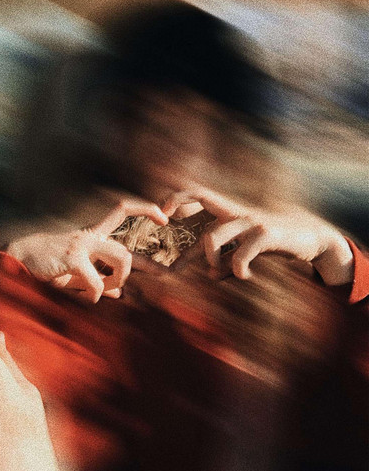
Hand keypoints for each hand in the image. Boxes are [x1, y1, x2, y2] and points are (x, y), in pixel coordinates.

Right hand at [7, 199, 167, 301]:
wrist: (15, 259)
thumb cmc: (45, 266)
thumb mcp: (75, 275)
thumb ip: (98, 280)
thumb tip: (120, 293)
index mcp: (91, 236)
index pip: (122, 210)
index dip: (146, 209)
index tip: (165, 219)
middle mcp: (89, 236)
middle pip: (126, 248)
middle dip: (129, 272)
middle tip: (117, 287)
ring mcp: (81, 245)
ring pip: (121, 258)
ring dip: (117, 280)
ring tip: (102, 291)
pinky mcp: (72, 257)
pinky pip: (97, 283)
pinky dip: (95, 295)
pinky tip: (86, 298)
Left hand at [162, 187, 353, 284]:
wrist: (309, 238)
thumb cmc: (271, 242)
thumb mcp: (242, 251)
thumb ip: (223, 262)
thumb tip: (208, 276)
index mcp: (227, 212)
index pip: (198, 195)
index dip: (177, 198)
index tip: (160, 212)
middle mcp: (235, 212)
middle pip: (202, 194)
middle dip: (178, 199)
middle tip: (163, 216)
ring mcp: (250, 221)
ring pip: (214, 234)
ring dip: (208, 257)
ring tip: (213, 268)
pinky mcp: (266, 235)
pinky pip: (243, 252)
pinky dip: (237, 268)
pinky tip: (243, 274)